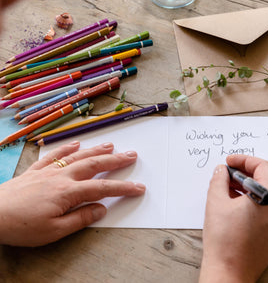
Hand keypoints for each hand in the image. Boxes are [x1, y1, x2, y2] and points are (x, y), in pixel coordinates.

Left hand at [0, 141, 144, 246]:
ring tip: (111, 145)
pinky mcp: (37, 170)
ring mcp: (49, 171)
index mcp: (68, 193)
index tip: (138, 187)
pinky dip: (67, 148)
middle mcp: (61, 177)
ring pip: (78, 156)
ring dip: (96, 150)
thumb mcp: (54, 231)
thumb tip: (101, 209)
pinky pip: (55, 155)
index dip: (123, 188)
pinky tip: (76, 143)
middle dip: (115, 160)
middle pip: (94, 165)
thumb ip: (80, 219)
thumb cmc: (21, 226)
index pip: (103, 189)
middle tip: (131, 154)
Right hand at [199, 155, 267, 282]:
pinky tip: (239, 200)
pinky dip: (260, 195)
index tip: (230, 161)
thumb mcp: (216, 201)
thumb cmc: (223, 239)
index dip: (245, 160)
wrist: (229, 270)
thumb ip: (219, 179)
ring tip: (233, 185)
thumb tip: (222, 170)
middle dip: (253, 169)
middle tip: (234, 171)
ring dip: (257, 181)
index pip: (264, 166)